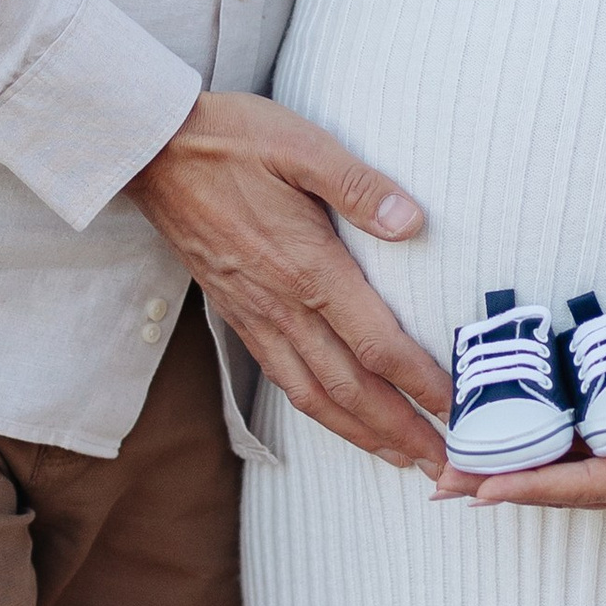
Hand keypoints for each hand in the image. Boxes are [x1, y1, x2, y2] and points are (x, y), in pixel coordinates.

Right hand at [128, 91, 451, 471]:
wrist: (150, 152)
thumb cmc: (230, 140)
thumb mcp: (301, 144)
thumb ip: (359, 185)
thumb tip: (414, 222)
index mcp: (306, 266)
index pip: (374, 342)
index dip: (419, 381)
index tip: (455, 407)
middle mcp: (281, 304)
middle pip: (350, 387)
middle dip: (400, 430)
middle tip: (443, 465)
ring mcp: (255, 315)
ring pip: (314, 394)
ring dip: (361, 433)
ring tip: (399, 458)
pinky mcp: (236, 314)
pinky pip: (282, 378)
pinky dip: (318, 409)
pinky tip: (338, 417)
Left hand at [430, 390, 605, 510]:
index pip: (584, 486)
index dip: (531, 487)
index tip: (482, 489)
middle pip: (559, 488)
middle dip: (501, 487)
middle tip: (441, 484)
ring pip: (566, 476)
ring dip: (514, 474)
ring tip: (459, 471)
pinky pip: (584, 459)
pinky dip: (545, 457)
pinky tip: (518, 446)